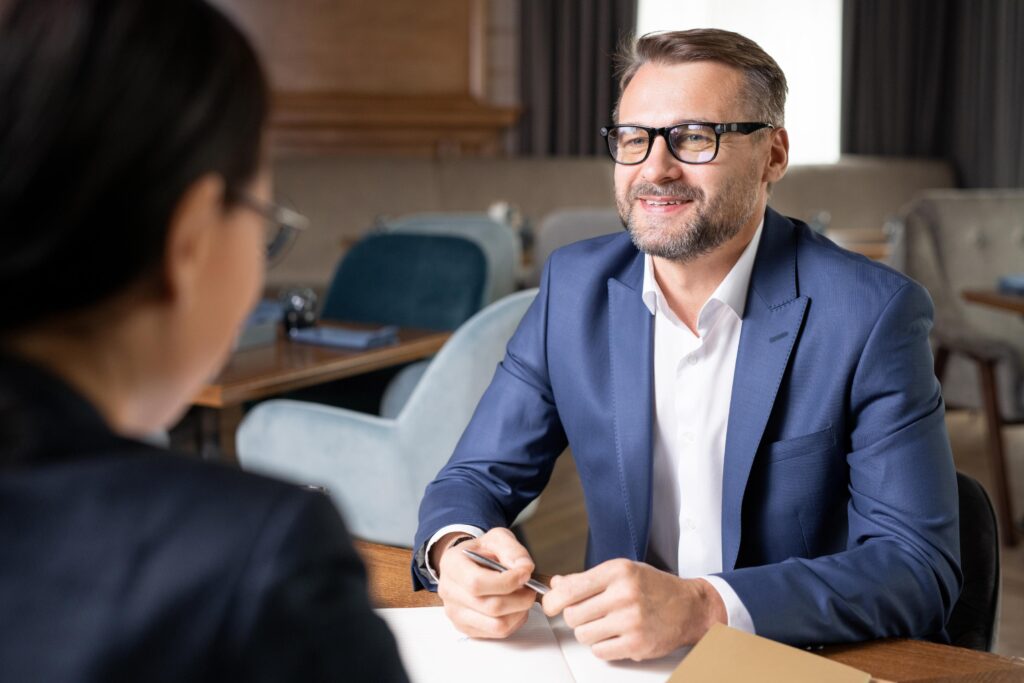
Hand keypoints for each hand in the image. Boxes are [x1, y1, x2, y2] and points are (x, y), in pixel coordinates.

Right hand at [434, 528, 537, 638]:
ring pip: (497, 625)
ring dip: (519, 612)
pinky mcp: (466, 628)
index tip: (525, 574)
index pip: (477, 583)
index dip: (507, 581)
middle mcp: (449, 591)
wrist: (469, 563)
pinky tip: (515, 607)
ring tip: (523, 597)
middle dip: (519, 598)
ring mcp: (456, 613)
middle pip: (490, 607)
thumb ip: (512, 549)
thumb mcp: (497, 538)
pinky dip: (514, 621)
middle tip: (531, 588)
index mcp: (451, 565)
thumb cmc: (482, 551)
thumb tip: (525, 568)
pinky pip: (498, 633)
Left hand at [541, 559, 725, 660]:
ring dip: (588, 633)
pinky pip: (599, 651)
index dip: (553, 600)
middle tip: (587, 614)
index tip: (550, 605)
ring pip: (583, 635)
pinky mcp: (637, 644)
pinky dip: (602, 646)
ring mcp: (631, 621)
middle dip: (574, 617)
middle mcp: (624, 594)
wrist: (690, 607)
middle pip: (572, 615)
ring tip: (605, 624)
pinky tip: (616, 636)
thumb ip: (587, 578)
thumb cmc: (654, 587)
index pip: (569, 588)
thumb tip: (556, 584)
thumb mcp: (622, 572)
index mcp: (617, 572)